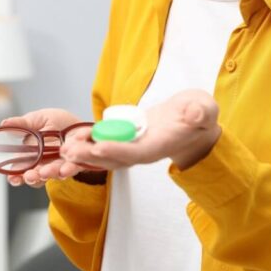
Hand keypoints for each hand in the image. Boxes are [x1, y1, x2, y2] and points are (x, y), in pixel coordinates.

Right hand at [0, 108, 92, 186]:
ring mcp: (60, 165)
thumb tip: (4, 123)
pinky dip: (68, 170)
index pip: (20, 170)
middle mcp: (44, 165)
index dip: (15, 176)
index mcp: (31, 156)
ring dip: (49, 174)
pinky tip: (64, 169)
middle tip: (29, 176)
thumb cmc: (56, 122)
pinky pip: (72, 168)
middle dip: (32, 177)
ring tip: (45, 173)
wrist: (79, 122)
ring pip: (53, 174)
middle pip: (35, 176)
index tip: (12, 178)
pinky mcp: (76, 163)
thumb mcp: (38, 120)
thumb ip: (22, 124)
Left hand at [60, 90, 220, 172]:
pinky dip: (88, 144)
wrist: (193, 121)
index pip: (136, 153)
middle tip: (69, 153)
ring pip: (106, 156)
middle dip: (92, 157)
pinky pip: (105, 145)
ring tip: (64, 149)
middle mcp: (144, 151)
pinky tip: (72, 139)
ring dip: (85, 154)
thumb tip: (195, 115)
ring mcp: (134, 147)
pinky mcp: (127, 139)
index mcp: (160, 145)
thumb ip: (201, 113)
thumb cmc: (199, 114)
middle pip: (115, 159)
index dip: (117, 150)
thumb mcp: (205, 110)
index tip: (98, 148)